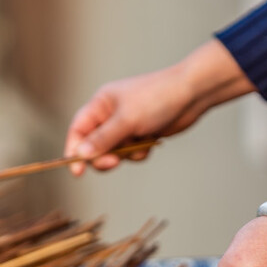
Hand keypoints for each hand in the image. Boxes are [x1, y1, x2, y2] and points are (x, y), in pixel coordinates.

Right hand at [64, 39, 254, 174]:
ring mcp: (126, 125)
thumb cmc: (157, 98)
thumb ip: (103, 139)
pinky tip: (151, 141)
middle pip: (94, 146)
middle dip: (104, 157)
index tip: (78, 171)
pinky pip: (132, 153)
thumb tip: (81, 155)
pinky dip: (139, 152)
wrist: (191, 94)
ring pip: (114, 152)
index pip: (78, 130)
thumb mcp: (127, 120)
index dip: (75, 151)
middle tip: (115, 163)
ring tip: (141, 143)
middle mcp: (110, 115)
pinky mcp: (141, 134)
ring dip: (126, 154)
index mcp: (101, 104)